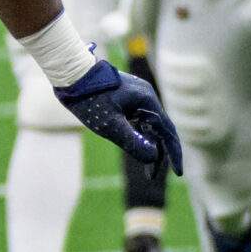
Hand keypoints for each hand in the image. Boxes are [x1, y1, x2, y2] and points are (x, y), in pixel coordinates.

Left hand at [55, 54, 185, 174]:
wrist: (72, 75)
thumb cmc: (90, 98)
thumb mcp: (110, 124)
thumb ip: (133, 142)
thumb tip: (153, 158)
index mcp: (147, 102)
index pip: (168, 132)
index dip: (174, 154)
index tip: (179, 173)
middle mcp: (146, 99)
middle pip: (160, 131)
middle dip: (159, 155)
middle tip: (152, 177)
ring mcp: (136, 98)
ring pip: (149, 128)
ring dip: (149, 148)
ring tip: (147, 172)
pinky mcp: (126, 100)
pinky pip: (139, 122)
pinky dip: (140, 137)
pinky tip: (136, 150)